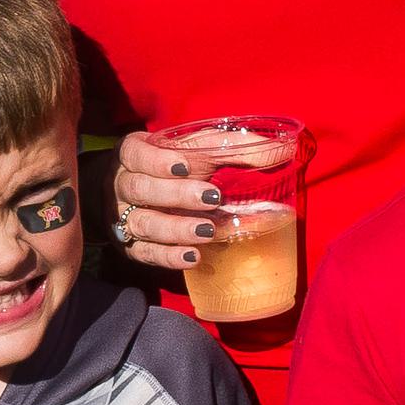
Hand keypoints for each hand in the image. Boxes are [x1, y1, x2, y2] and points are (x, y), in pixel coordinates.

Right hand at [106, 126, 222, 280]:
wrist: (135, 192)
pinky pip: (145, 253)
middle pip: (141, 190)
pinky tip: (192, 256)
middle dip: (176, 195)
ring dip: (175, 229)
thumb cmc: (173, 165)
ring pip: (142, 224)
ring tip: (207, 232)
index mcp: (133, 154)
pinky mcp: (130, 245)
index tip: (186, 166)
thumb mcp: (196, 149)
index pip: (137, 155)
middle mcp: (122, 185)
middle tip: (212, 198)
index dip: (158, 161)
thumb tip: (282, 149)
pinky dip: (168, 256)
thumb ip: (233, 147)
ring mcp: (123, 218)